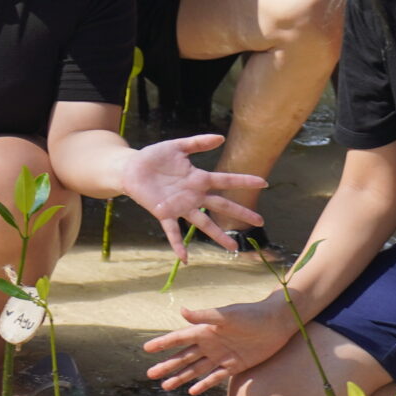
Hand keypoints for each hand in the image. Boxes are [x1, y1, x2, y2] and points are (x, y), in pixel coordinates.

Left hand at [120, 135, 266, 251]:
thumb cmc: (154, 157)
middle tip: (259, 221)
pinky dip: (178, 245)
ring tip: (232, 248)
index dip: (244, 180)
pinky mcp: (164, 213)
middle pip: (220, 205)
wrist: (131, 168)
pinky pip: (173, 231)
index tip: (263, 182)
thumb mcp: (177, 146)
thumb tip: (221, 137)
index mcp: (198, 178)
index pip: (225, 180)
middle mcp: (193, 195)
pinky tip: (184, 259)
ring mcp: (180, 206)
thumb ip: (198, 142)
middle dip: (240, 212)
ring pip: (203, 223)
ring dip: (217, 235)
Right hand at [142, 293, 294, 395]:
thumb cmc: (251, 314)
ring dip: (180, 377)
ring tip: (165, 386)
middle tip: (150, 374)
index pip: (178, 338)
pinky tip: (192, 391)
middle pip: (183, 357)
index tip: (146, 349)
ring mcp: (221, 356)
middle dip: (166, 365)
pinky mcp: (235, 365)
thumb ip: (204, 315)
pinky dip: (203, 384)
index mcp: (205, 330)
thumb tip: (181, 311)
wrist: (276, 324)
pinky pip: (215, 377)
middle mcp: (210, 343)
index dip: (163, 344)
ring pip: (195, 369)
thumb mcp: (226, 315)